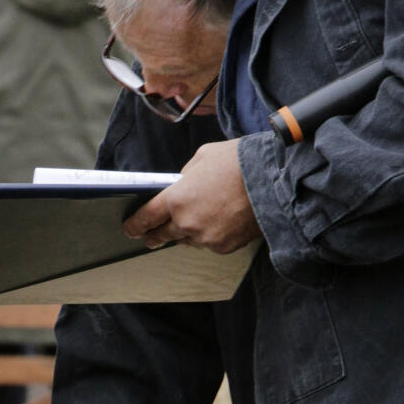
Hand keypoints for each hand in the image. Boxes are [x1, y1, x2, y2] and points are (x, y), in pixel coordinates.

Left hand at [123, 139, 261, 252]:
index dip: (135, 225)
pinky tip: (221, 221)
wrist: (273, 180)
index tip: (130, 229)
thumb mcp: (203, 157)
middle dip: (155, 236)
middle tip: (151, 237)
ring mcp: (206, 238)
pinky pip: (210, 244)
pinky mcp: (225, 247)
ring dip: (188, 232)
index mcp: (176, 199)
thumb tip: (180, 185)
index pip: (146, 217)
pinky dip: (211, 235)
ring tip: (198, 220)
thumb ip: (184, 176)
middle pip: (163, 236)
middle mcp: (187, 223)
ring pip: (188, 240)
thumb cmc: (238, 163)